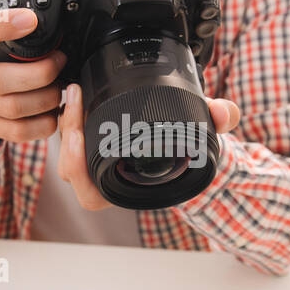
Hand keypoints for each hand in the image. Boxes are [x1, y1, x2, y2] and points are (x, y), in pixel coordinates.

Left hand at [56, 82, 240, 210]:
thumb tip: (224, 112)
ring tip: (75, 95)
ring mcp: (97, 165)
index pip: (89, 194)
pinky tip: (74, 97)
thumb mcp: (207, 134)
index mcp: (126, 191)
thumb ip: (218, 122)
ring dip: (66, 125)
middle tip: (75, 102)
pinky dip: (69, 120)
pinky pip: (69, 141)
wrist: (189, 147)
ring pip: (65, 153)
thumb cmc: (191, 150)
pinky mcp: (92, 146)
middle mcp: (108, 183)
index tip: (78, 134)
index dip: (77, 167)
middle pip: (69, 170)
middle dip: (67, 136)